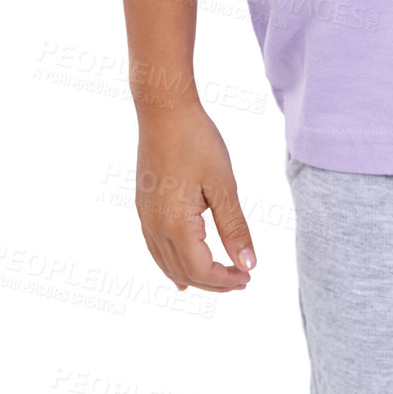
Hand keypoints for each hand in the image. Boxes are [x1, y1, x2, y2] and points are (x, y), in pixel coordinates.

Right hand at [134, 103, 256, 292]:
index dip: (226, 280)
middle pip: (184, 272)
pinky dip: (172, 264)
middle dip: (213, 282)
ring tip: (218, 281)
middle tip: (241, 280)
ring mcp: (145, 218)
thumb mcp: (223, 184)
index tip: (249, 277)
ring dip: (193, 276)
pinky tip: (181, 268)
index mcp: (176, 225)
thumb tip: (248, 265)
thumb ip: (234, 227)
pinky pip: (156, 249)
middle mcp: (155, 227)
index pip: (201, 270)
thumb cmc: (197, 142)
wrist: (164, 111)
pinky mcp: (143, 207)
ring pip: (167, 264)